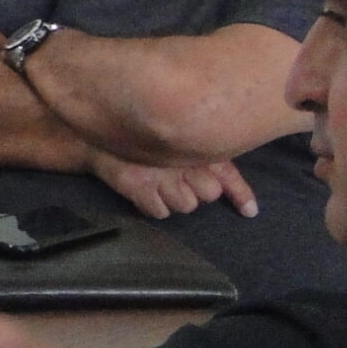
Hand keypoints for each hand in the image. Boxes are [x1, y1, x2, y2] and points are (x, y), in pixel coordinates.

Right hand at [85, 148, 256, 218]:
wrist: (96, 136)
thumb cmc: (143, 139)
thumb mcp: (182, 144)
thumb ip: (216, 167)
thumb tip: (248, 204)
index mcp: (195, 146)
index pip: (226, 173)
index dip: (240, 193)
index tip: (249, 212)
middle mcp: (181, 159)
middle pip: (208, 194)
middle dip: (195, 190)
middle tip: (177, 177)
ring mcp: (160, 174)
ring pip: (185, 205)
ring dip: (174, 198)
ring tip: (159, 182)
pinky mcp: (137, 186)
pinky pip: (160, 211)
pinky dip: (154, 205)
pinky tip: (146, 191)